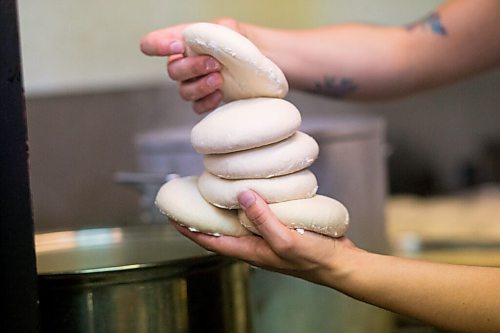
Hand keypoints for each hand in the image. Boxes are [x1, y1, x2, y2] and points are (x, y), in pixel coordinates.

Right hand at [140, 18, 243, 112]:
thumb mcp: (229, 28)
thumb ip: (215, 30)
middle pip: (173, 71)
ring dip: (200, 86)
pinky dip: (207, 102)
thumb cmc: (240, 41)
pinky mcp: (205, 100)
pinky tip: (220, 94)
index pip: (152, 43)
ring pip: (184, 91)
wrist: (258, 61)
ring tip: (219, 79)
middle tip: (214, 64)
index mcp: (181, 42)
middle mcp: (183, 64)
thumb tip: (210, 40)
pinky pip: (197, 107)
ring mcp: (192, 84)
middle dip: (192, 68)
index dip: (157, 46)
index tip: (178, 47)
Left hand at [174, 189, 355, 284]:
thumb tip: (242, 194)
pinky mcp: (278, 226)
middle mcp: (254, 243)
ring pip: (238, 219)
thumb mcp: (285, 240)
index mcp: (249, 251)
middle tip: (189, 195)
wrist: (340, 262)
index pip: (211, 241)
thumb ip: (263, 218)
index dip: (189, 230)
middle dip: (202, 215)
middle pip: (220, 229)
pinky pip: (257, 213)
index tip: (172, 217)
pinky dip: (249, 202)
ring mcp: (266, 235)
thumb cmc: (314, 259)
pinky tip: (250, 188)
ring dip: (224, 206)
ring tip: (213, 188)